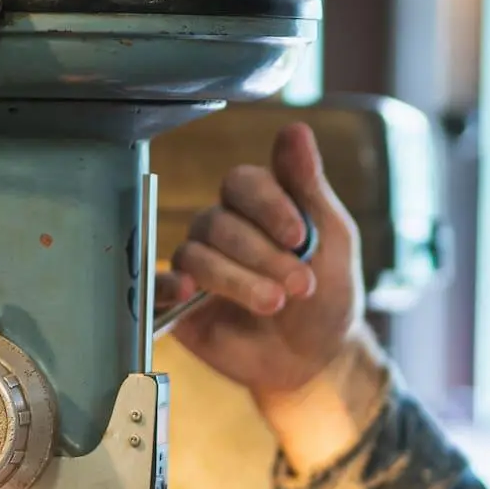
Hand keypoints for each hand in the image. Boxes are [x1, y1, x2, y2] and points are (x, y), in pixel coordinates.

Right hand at [154, 121, 366, 398]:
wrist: (316, 359)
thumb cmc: (327, 295)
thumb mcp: (333, 239)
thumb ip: (310, 186)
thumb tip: (296, 128)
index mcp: (255, 206)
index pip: (242, 183)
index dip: (268, 206)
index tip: (300, 237)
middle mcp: (220, 229)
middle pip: (219, 222)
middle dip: (264, 254)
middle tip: (301, 284)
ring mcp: (198, 264)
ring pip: (196, 254)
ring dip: (239, 279)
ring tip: (276, 303)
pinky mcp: (179, 302)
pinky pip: (156, 283)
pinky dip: (168, 284)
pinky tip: (190, 292)